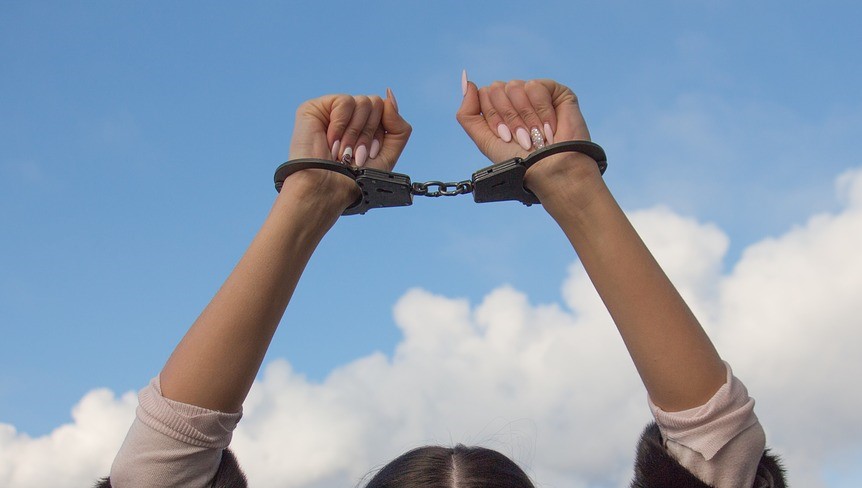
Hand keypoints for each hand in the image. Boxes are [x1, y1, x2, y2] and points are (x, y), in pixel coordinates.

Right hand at [285, 90, 411, 209]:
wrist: (328, 188)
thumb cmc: (354, 178)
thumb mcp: (388, 155)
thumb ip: (399, 127)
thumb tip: (389, 96)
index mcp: (364, 126)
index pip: (386, 112)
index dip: (380, 135)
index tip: (369, 155)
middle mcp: (349, 116)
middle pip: (376, 103)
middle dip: (369, 134)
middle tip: (354, 155)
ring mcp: (332, 111)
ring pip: (363, 101)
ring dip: (355, 133)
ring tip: (343, 152)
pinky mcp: (315, 108)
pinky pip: (345, 101)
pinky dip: (341, 125)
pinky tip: (331, 142)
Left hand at [456, 76, 600, 198]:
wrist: (550, 169)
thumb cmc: (520, 160)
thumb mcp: (484, 140)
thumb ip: (467, 113)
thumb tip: (466, 80)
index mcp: (499, 111)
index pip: (484, 94)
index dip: (493, 117)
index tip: (506, 136)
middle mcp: (515, 101)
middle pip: (497, 88)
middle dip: (508, 117)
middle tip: (522, 137)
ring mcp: (535, 95)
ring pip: (515, 86)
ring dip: (525, 116)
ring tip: (536, 135)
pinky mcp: (555, 92)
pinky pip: (535, 86)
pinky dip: (541, 109)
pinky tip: (549, 126)